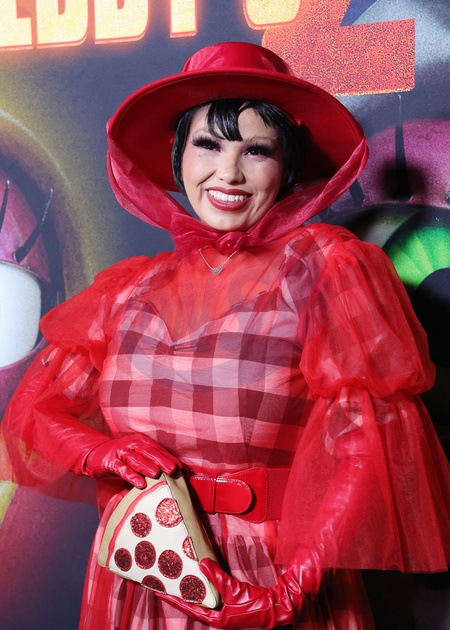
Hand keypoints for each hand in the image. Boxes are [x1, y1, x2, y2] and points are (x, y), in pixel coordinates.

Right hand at [74, 434, 181, 487]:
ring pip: (136, 459)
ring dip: (147, 466)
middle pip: (149, 452)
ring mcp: (121, 453)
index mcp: (141, 441)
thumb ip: (154, 463)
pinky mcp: (110, 462)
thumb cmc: (122, 458)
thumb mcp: (138, 457)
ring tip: (157, 474)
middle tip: (173, 469)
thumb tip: (177, 472)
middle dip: (162, 460)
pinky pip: (122, 469)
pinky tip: (140, 483)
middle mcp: (132, 445)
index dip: (170, 457)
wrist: (96, 454)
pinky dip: (131, 476)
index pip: (158, 449)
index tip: (182, 468)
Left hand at [157, 553, 323, 628]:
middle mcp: (217, 618)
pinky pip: (210, 599)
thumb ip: (217, 575)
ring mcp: (223, 614)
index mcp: (215, 619)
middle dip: (179, 596)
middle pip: (192, 607)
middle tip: (165, 585)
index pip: (189, 608)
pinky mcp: (230, 607)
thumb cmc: (255, 604)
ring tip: (178, 583)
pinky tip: (199, 583)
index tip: (160, 592)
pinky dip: (202, 591)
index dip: (174, 600)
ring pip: (201, 603)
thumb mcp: (234, 588)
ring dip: (190, 594)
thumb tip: (202, 563)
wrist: (275, 608)